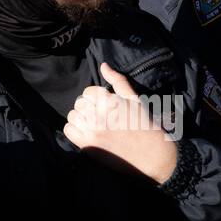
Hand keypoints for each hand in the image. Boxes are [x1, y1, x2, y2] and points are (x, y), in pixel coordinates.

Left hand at [63, 62, 178, 184]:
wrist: (152, 155)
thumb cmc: (144, 124)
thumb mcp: (134, 99)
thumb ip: (117, 80)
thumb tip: (103, 65)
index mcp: (111, 102)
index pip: (88, 92)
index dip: (96, 98)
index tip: (105, 106)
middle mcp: (99, 115)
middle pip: (79, 103)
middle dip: (88, 107)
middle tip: (100, 116)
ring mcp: (92, 131)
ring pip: (73, 116)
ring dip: (81, 118)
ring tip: (94, 124)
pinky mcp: (88, 145)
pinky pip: (69, 130)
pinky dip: (74, 130)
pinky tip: (87, 133)